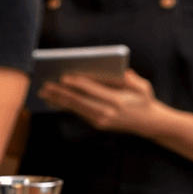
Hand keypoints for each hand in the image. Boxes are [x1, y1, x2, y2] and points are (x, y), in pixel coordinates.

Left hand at [38, 69, 165, 134]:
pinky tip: (54, 100)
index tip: (64, 77)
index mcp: (117, 101)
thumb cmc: (144, 100)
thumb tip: (114, 69)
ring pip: (76, 108)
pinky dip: (65, 106)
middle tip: (46, 85)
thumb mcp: (143, 87)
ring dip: (58, 100)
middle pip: (80, 100)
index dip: (77, 84)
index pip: (93, 90)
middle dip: (61, 92)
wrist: (149, 123)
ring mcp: (101, 120)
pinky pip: (78, 113)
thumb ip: (129, 78)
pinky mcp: (98, 124)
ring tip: (44, 92)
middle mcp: (107, 112)